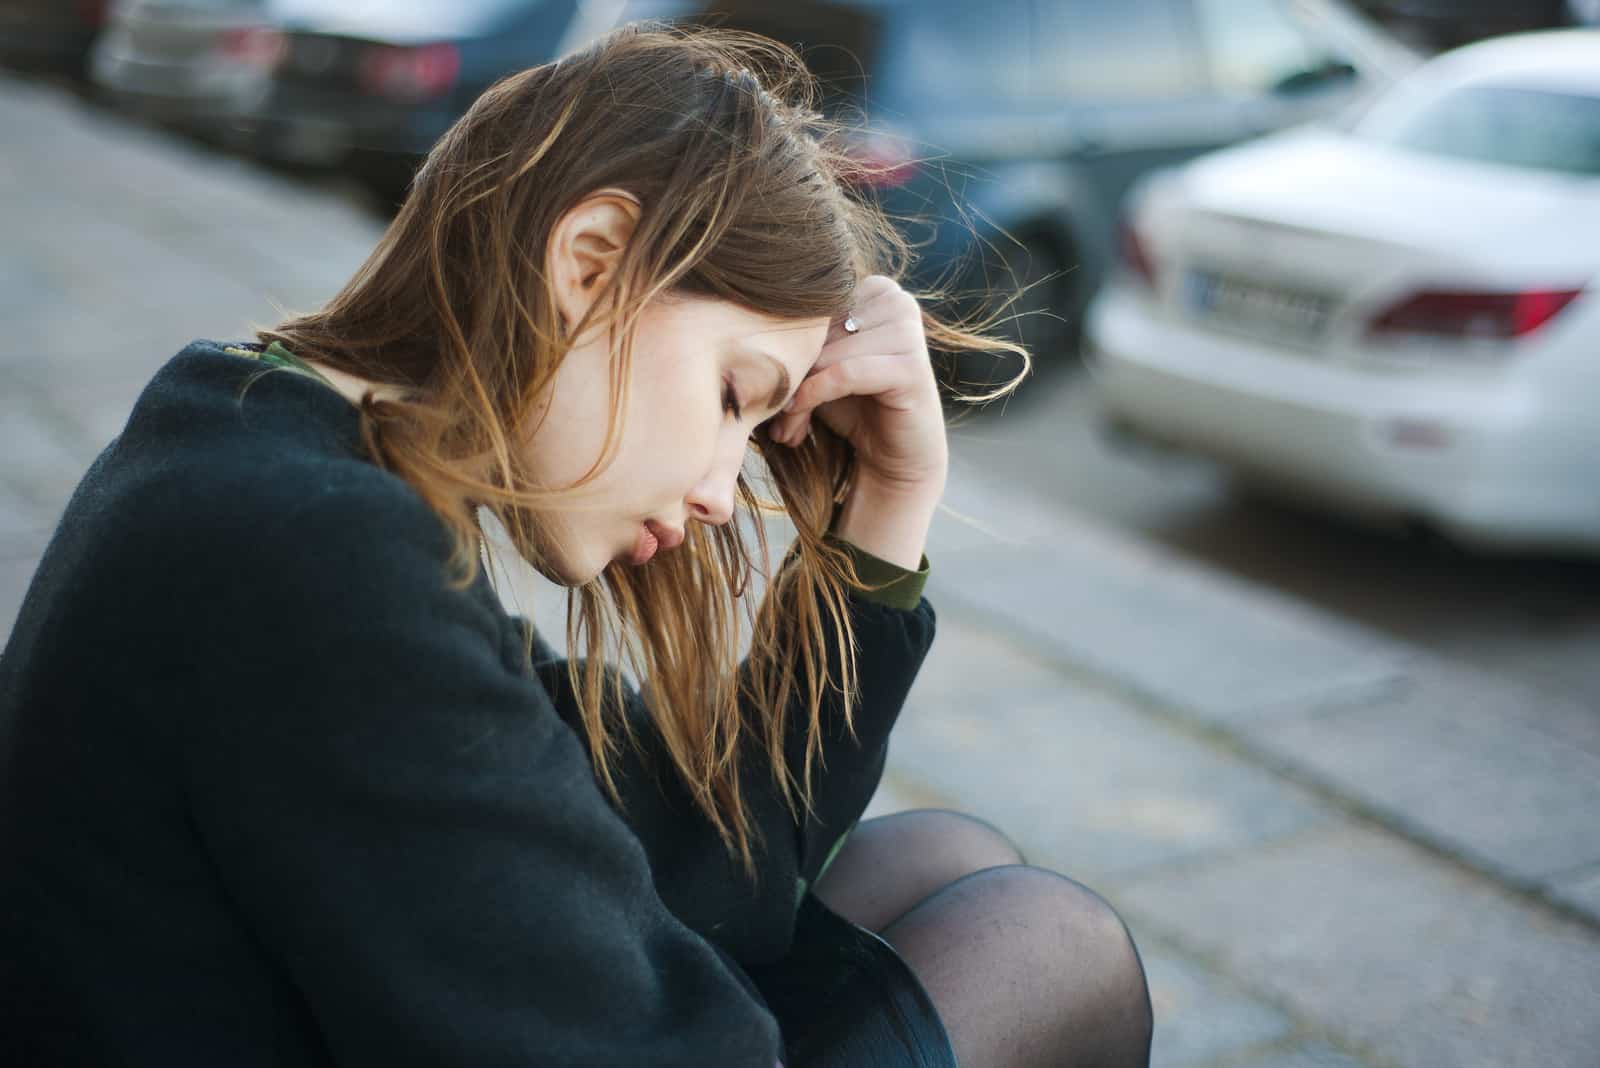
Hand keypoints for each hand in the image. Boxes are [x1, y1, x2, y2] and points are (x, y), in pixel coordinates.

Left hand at [769, 275, 947, 499]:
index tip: (770, 383)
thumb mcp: (818, 362)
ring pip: (829, 352)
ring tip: (788, 424)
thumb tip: (744, 314)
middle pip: (820, 328)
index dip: (789, 345)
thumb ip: (797, 334)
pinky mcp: (912, 369)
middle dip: (794, 372)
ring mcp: (910, 333)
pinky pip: (846, 373)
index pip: (812, 307)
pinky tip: (797, 418)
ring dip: (800, 392)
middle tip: (777, 413)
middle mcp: (898, 301)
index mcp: (876, 288)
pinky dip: (815, 395)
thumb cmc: (851, 405)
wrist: (892, 456)